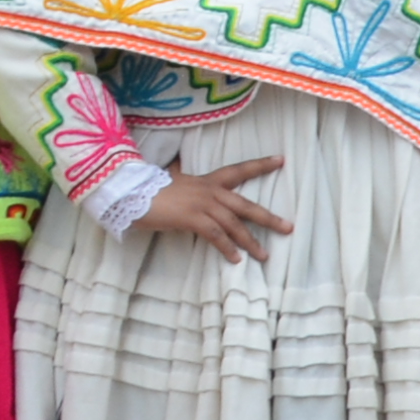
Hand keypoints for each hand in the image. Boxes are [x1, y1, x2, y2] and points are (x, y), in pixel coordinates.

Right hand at [145, 155, 294, 265]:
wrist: (132, 193)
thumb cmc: (151, 189)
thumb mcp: (170, 179)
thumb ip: (178, 174)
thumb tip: (175, 164)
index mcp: (208, 180)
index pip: (239, 170)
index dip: (260, 165)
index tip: (281, 161)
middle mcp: (209, 190)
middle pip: (245, 204)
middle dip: (268, 218)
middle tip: (287, 228)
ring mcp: (202, 203)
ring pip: (233, 223)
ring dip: (250, 241)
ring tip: (263, 255)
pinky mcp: (192, 218)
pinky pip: (215, 234)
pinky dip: (227, 247)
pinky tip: (235, 258)